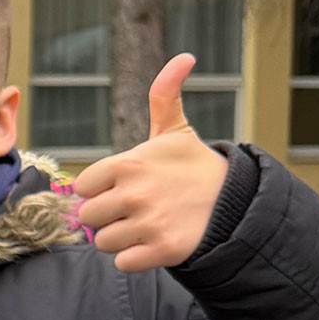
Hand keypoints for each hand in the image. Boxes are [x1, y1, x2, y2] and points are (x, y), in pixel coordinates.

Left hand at [71, 55, 227, 271]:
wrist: (234, 202)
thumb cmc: (194, 167)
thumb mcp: (176, 130)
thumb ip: (164, 96)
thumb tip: (184, 57)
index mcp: (129, 164)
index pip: (84, 187)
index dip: (100, 190)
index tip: (124, 187)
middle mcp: (134, 193)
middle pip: (88, 217)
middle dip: (107, 216)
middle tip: (136, 209)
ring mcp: (147, 223)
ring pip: (102, 242)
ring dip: (121, 238)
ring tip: (147, 224)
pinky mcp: (160, 250)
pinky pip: (122, 262)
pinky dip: (134, 257)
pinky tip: (154, 242)